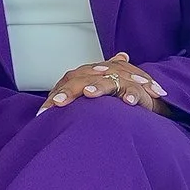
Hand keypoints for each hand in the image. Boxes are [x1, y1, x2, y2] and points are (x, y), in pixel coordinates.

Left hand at [40, 51, 167, 114]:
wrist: (146, 96)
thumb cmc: (113, 98)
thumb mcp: (91, 101)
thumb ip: (71, 105)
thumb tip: (43, 116)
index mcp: (89, 75)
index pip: (69, 81)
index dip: (57, 95)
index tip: (44, 112)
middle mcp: (104, 73)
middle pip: (83, 78)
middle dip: (70, 90)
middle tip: (58, 103)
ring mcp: (122, 79)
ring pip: (108, 81)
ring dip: (98, 87)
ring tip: (88, 94)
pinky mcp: (140, 88)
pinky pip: (135, 90)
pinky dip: (131, 95)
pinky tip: (126, 102)